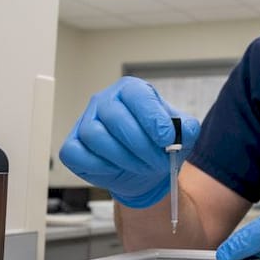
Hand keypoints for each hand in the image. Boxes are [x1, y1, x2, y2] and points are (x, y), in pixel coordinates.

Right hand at [58, 77, 199, 207]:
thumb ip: (187, 129)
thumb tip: (183, 130)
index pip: (137, 95)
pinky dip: (100, 166)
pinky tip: (116, 168)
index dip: (152, 118)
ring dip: (123, 157)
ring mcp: (85, 122)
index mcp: (131, 90)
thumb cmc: (159, 146)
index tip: (167, 139)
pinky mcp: (72, 145)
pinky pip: (77, 153)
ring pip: (95, 135)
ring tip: (142, 166)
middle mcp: (105, 101)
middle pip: (115, 117)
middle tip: (159, 162)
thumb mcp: (182, 135)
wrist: (144, 169)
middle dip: (141, 145)